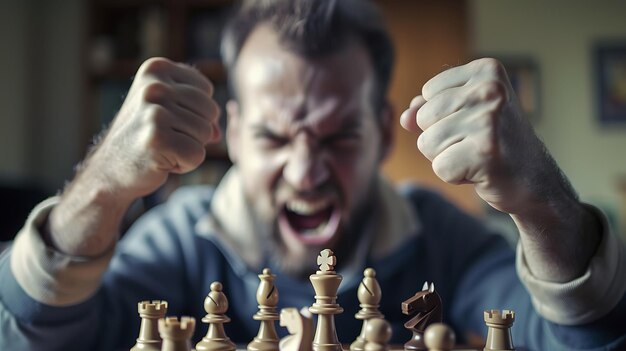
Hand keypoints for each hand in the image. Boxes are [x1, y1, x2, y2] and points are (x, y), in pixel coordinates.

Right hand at [88, 57, 220, 199]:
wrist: (110, 170)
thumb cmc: (144, 137)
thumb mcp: (167, 109)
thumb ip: (198, 108)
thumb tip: (218, 131)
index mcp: (156, 69)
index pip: (206, 90)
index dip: (195, 112)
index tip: (166, 120)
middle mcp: (154, 85)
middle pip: (211, 111)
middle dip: (196, 132)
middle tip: (166, 138)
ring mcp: (154, 111)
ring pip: (206, 133)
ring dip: (190, 148)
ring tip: (163, 148)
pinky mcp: (157, 138)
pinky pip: (197, 154)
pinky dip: (186, 164)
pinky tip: (162, 161)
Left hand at [400, 58, 550, 214]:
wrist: (535, 181)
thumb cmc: (496, 143)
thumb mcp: (464, 113)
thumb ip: (429, 108)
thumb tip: (406, 118)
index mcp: (487, 70)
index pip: (427, 93)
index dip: (442, 116)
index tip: (475, 123)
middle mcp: (490, 90)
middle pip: (424, 117)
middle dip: (442, 138)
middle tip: (476, 143)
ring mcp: (488, 120)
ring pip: (427, 142)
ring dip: (446, 157)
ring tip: (477, 156)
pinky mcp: (484, 151)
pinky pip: (440, 166)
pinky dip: (455, 175)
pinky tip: (480, 171)